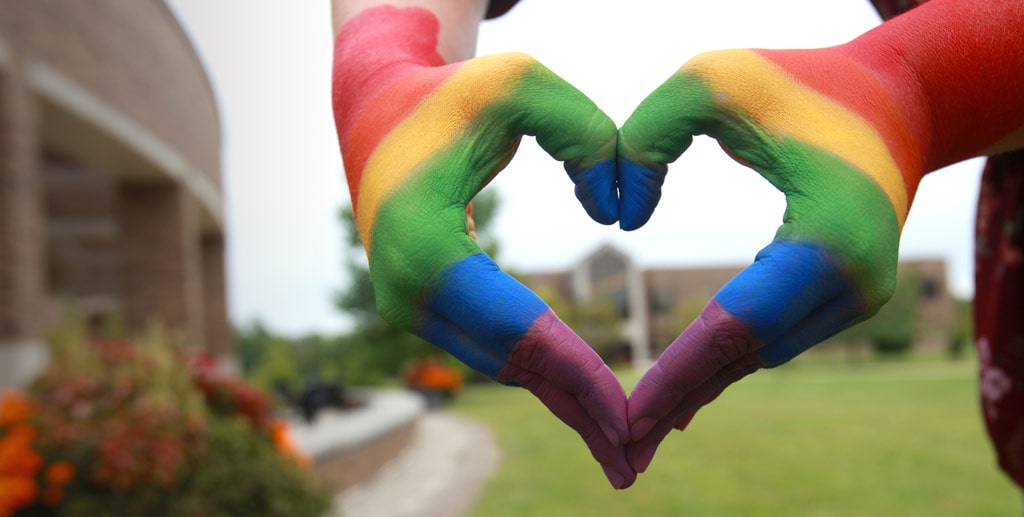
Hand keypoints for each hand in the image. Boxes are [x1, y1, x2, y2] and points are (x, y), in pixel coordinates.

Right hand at [333, 6, 632, 487]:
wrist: (375, 108)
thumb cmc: (448, 95)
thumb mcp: (518, 85)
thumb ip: (585, 133)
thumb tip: (616, 214)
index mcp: (421, 246)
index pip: (514, 327)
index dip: (576, 371)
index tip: (631, 412)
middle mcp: (405, 291)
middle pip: (506, 364)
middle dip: (574, 411)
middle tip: (636, 461)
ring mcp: (408, 305)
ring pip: (499, 365)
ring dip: (560, 405)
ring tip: (619, 448)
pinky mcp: (423, 306)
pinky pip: (491, 348)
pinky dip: (541, 377)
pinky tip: (582, 403)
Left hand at [619, 47, 925, 472]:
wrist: (895, 100)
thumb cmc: (802, 82)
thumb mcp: (716, 80)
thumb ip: (650, 135)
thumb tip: (624, 216)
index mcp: (832, 239)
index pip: (738, 324)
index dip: (678, 372)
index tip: (626, 414)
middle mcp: (853, 284)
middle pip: (748, 356)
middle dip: (680, 401)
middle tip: (618, 447)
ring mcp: (856, 297)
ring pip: (759, 355)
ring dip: (698, 390)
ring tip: (636, 431)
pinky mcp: (844, 297)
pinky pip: (770, 339)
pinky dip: (721, 365)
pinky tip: (679, 397)